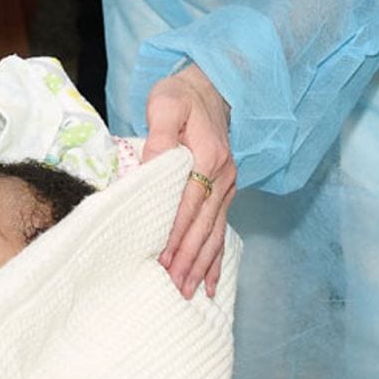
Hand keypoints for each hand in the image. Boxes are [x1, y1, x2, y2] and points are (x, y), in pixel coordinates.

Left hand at [142, 64, 235, 298]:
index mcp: (207, 155)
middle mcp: (223, 175)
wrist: (211, 86)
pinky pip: (221, 228)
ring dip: (202, 264)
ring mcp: (227, 184)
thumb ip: (159, 135)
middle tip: (173, 287)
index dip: (176, 232)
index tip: (164, 258)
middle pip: (204, 225)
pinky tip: (211, 280)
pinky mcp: (225, 190)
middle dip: (189, 258)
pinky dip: (216, 257)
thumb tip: (151, 168)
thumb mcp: (165, 104)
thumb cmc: (181, 94)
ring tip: (189, 292)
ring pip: (215, 232)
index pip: (189, 202)